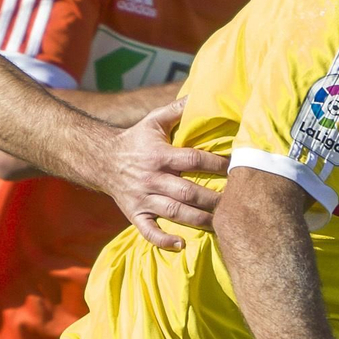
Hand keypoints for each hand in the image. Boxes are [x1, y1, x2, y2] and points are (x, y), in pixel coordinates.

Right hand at [107, 98, 228, 250]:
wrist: (101, 159)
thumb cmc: (135, 139)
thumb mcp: (153, 121)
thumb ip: (177, 110)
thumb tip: (200, 94)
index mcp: (159, 155)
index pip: (192, 160)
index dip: (216, 164)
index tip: (237, 167)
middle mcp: (151, 178)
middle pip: (187, 191)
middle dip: (212, 198)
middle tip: (236, 202)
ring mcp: (142, 199)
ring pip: (174, 212)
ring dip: (198, 220)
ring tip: (221, 224)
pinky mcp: (134, 214)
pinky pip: (148, 231)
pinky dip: (164, 240)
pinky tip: (182, 245)